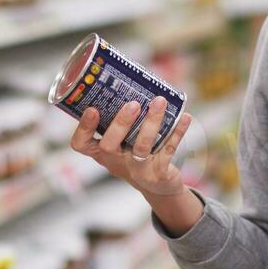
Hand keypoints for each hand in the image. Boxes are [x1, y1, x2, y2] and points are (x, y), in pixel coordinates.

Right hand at [69, 96, 193, 197]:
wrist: (158, 187)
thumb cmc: (136, 156)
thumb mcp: (123, 143)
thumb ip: (123, 120)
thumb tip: (134, 81)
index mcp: (103, 152)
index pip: (82, 144)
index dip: (84, 128)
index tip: (92, 109)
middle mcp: (116, 162)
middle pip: (110, 146)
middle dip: (120, 123)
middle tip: (133, 104)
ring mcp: (137, 170)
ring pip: (142, 146)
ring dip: (152, 122)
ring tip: (160, 101)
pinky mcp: (158, 173)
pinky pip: (168, 150)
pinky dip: (177, 132)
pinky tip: (185, 117)